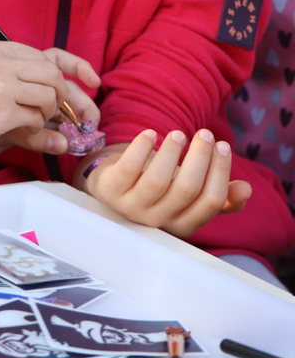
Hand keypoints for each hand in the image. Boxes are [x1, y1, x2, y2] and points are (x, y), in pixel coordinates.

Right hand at [0, 39, 88, 177]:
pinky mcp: (0, 109)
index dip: (74, 68)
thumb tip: (56, 120)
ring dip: (46, 116)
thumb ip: (12, 91)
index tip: (93, 81)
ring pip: (48, 96)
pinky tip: (13, 134)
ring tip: (25, 126)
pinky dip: (33, 130)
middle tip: (77, 119)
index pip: (44, 53)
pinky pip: (35, 119)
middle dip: (69, 98)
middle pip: (52, 73)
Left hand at [78, 129, 250, 237]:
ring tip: (179, 133)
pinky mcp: (110, 189)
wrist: (113, 188)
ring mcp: (131, 206)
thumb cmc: (160, 189)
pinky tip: (150, 134)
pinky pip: (127, 168)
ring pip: (157, 181)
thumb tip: (246, 191)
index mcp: (181, 224)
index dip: (220, 173)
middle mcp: (157, 219)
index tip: (223, 146)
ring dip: (172, 152)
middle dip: (200, 158)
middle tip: (206, 134)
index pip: (209, 203)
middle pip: (186, 190)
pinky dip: (140, 148)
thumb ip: (220, 197)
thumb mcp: (188, 197)